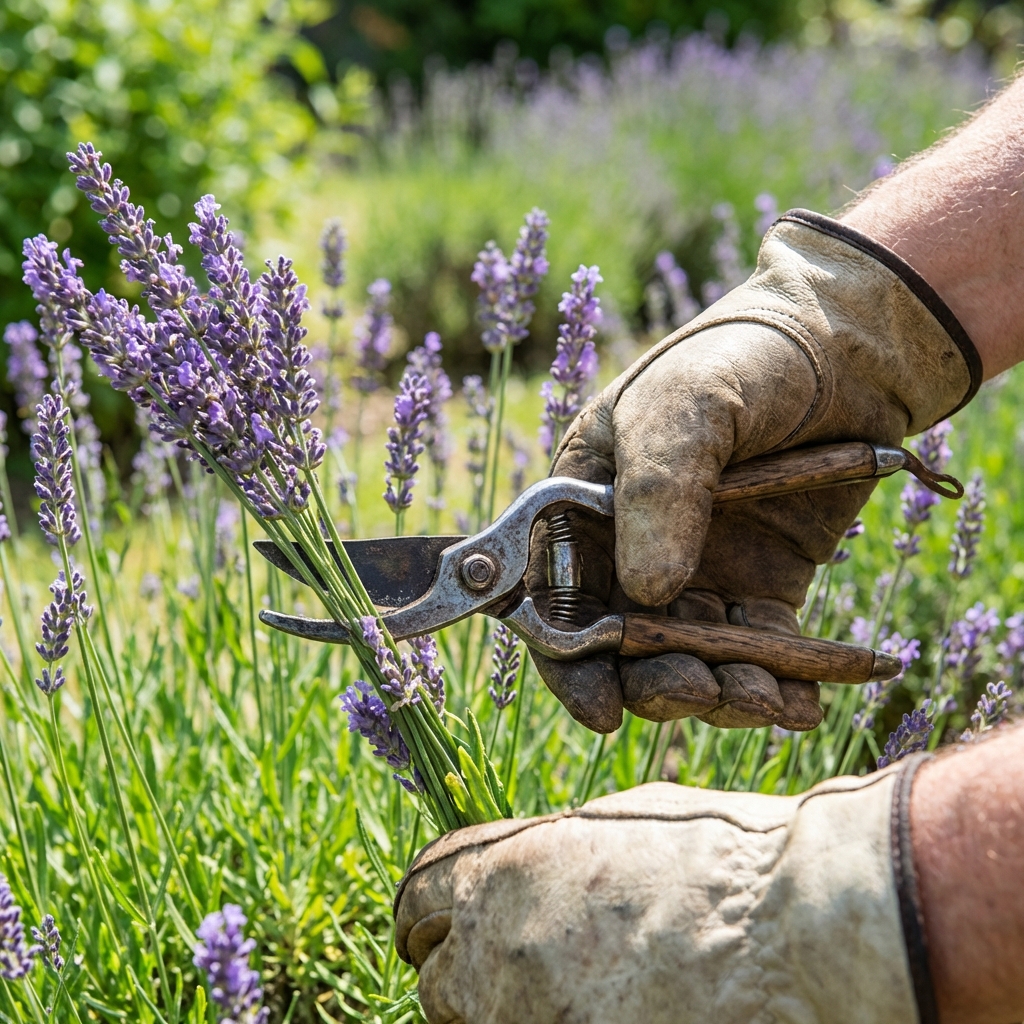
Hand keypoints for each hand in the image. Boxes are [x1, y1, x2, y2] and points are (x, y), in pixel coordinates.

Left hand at [394, 770, 924, 1023]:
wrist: (798, 925)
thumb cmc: (720, 854)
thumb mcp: (619, 822)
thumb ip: (552, 852)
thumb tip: (529, 869)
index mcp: (503, 869)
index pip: (417, 895)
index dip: (423, 913)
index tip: (429, 927)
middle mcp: (498, 951)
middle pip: (435, 980)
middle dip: (461, 976)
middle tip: (499, 975)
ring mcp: (530, 1020)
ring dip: (496, 1016)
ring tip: (555, 999)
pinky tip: (598, 1015)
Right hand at [526, 211, 979, 732]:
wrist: (848, 351)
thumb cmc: (743, 357)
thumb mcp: (685, 406)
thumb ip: (658, 493)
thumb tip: (646, 592)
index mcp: (583, 508)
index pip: (554, 601)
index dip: (568, 664)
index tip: (602, 708)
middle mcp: (630, 552)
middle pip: (620, 650)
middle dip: (654, 686)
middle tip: (698, 689)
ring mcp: (697, 575)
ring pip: (691, 663)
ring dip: (720, 694)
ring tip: (763, 698)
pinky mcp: (761, 588)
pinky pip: (759, 653)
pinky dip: (778, 686)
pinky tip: (801, 703)